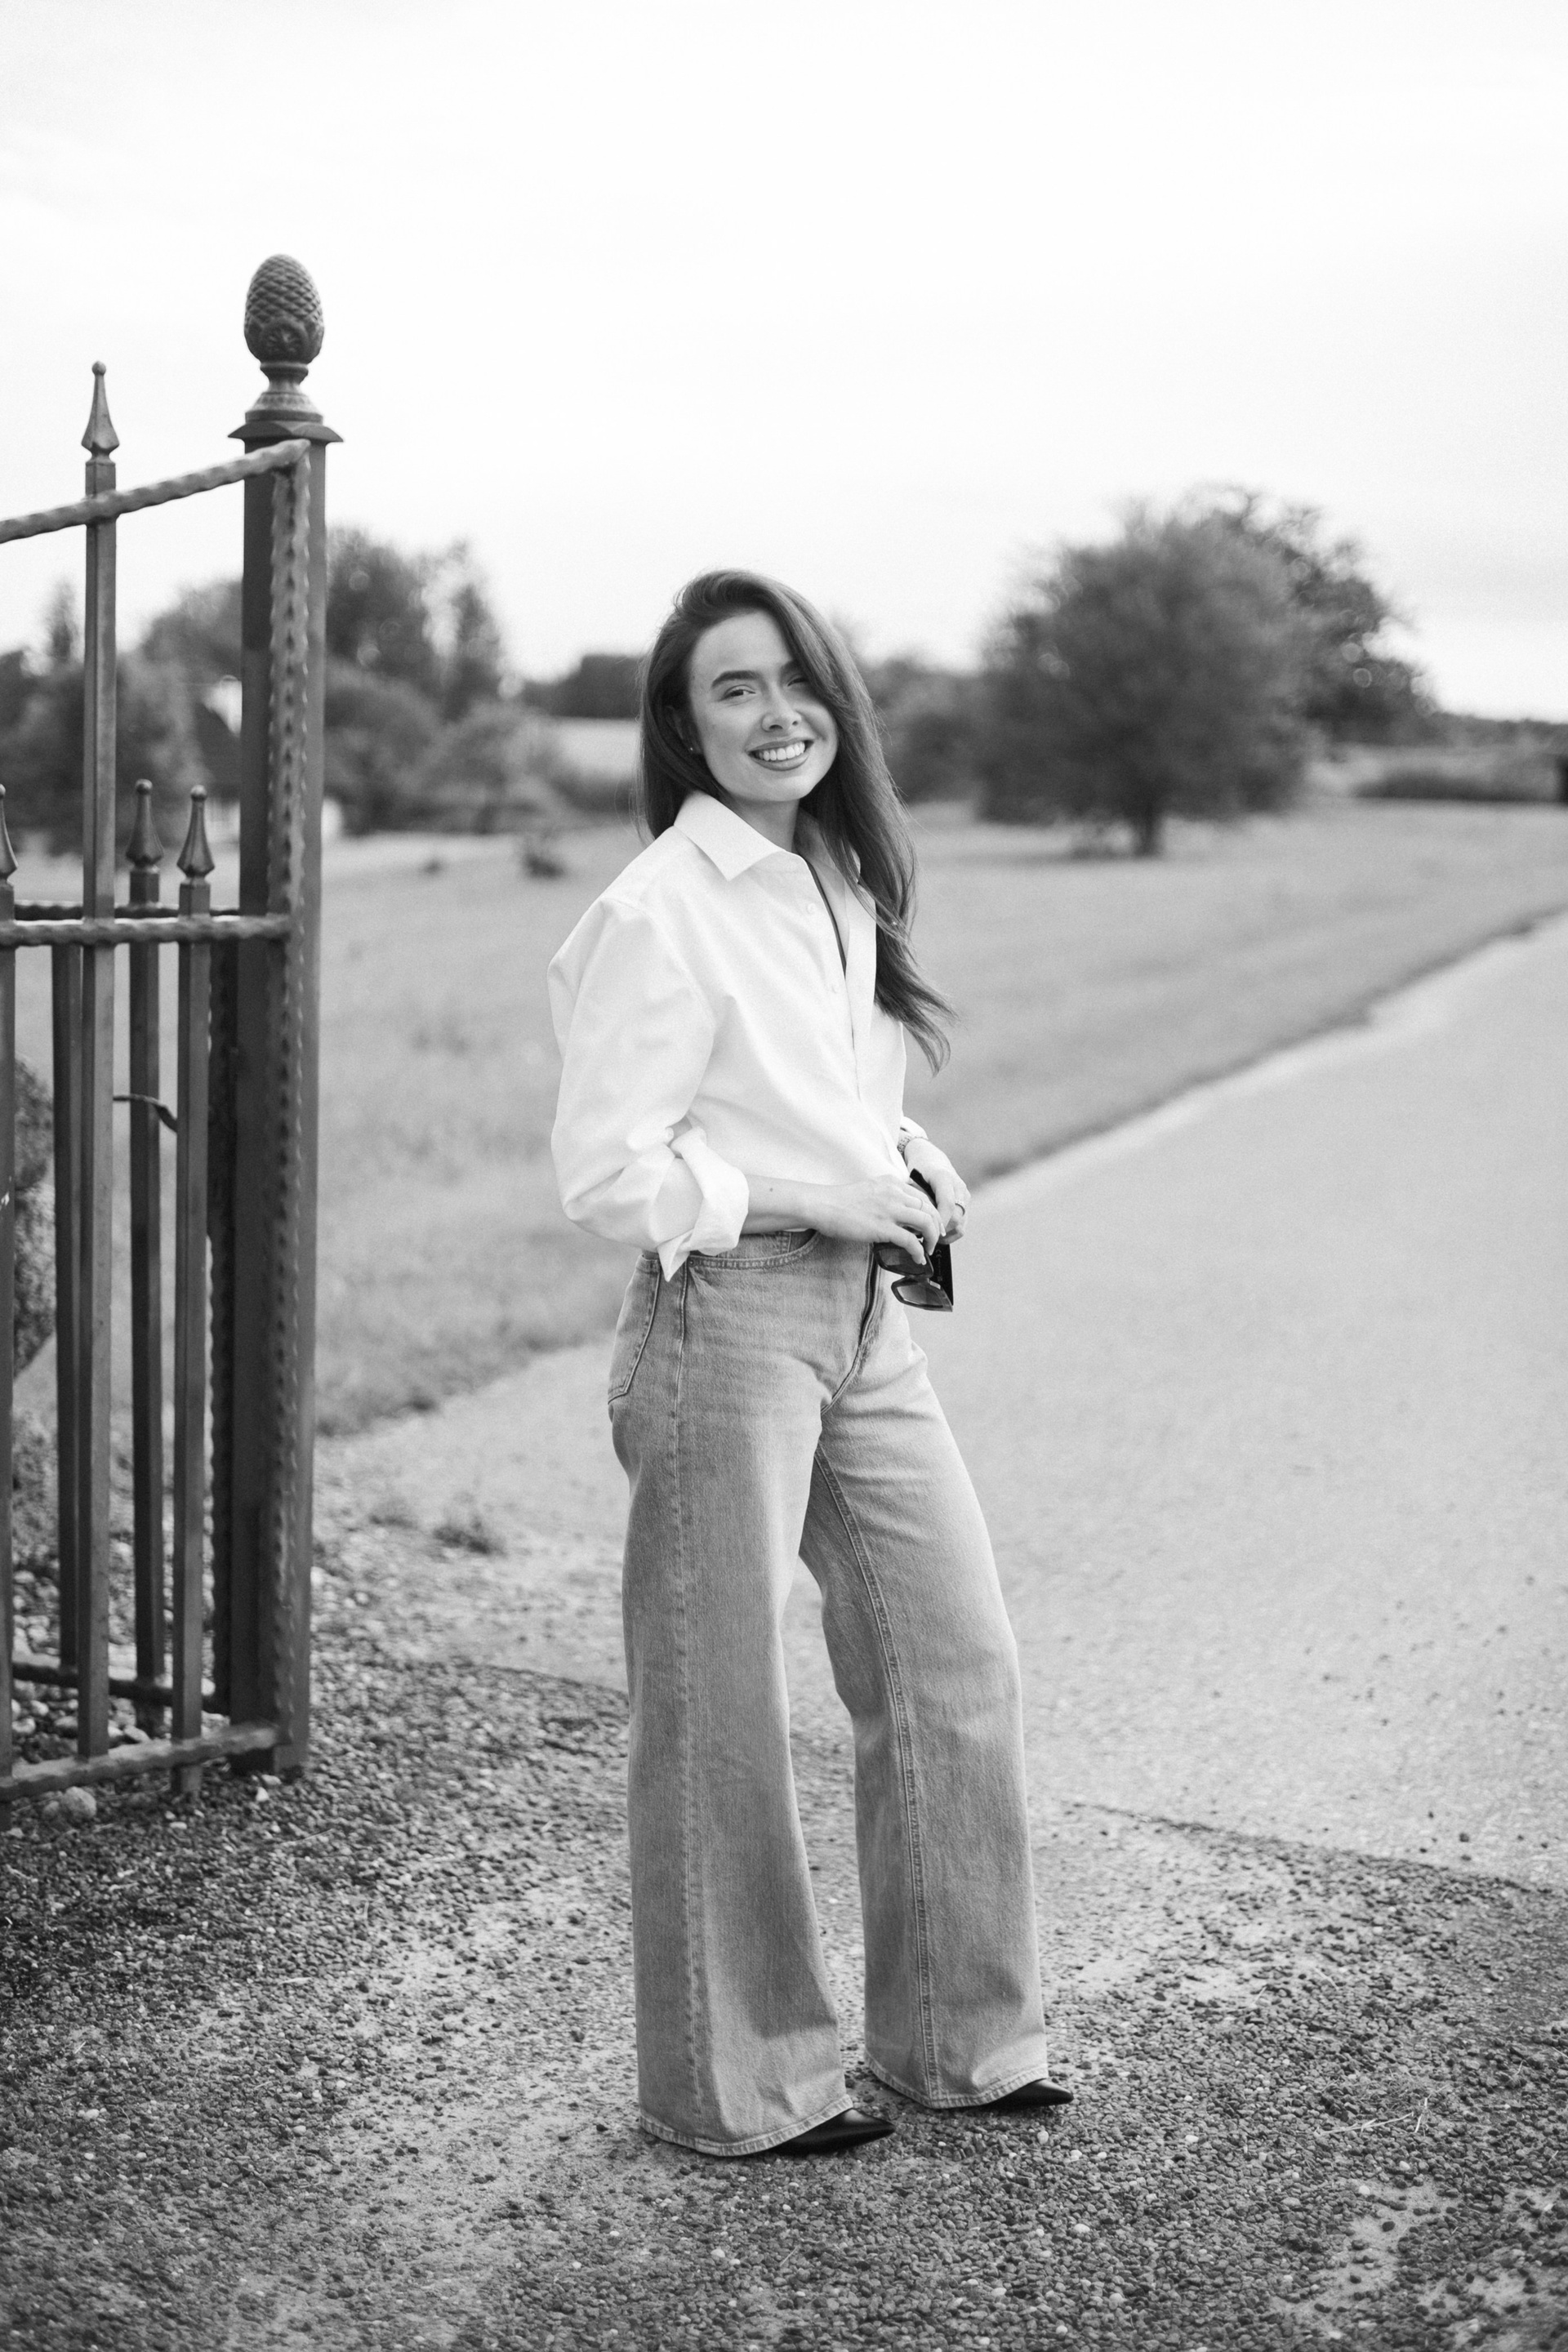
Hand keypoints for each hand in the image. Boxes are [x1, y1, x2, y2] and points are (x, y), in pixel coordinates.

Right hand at [808, 1173, 943, 1262]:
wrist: (823, 1205)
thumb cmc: (840, 1201)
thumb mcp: (870, 1190)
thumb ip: (886, 1197)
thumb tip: (896, 1214)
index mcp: (892, 1183)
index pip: (923, 1196)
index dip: (932, 1212)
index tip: (932, 1224)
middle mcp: (895, 1193)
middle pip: (929, 1208)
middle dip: (937, 1225)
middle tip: (936, 1238)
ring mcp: (890, 1210)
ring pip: (926, 1222)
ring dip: (932, 1238)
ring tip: (928, 1249)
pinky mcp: (883, 1227)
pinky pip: (910, 1240)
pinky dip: (918, 1251)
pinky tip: (917, 1258)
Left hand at [899, 1138, 970, 1240]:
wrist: (931, 1158)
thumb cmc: (917, 1170)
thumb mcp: (912, 1180)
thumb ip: (917, 1199)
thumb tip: (916, 1225)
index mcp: (944, 1178)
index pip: (947, 1205)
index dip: (938, 1222)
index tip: (925, 1233)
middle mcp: (959, 1186)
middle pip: (956, 1217)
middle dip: (940, 1231)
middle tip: (924, 1240)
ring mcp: (965, 1195)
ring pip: (961, 1223)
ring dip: (946, 1234)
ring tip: (930, 1238)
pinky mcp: (966, 1202)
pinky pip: (963, 1223)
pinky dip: (951, 1233)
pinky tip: (937, 1235)